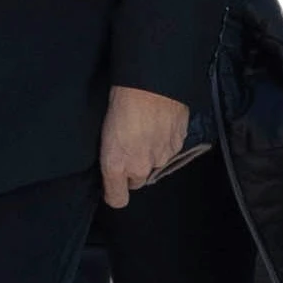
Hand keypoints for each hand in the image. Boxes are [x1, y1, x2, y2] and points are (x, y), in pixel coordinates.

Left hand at [99, 84, 192, 208]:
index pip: (117, 199)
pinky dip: (165, 141)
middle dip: (133, 169)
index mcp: (115, 165)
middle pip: (137, 181)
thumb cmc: (120, 100)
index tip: (112, 184)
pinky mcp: (177, 146)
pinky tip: (159, 124)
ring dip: (150, 154)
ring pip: (154, 165)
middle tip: (130, 145)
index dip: (114, 192)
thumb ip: (112, 155)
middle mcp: (139, 167)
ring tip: (145, 129)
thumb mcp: (104, 131)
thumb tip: (115, 163)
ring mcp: (161, 158)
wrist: (151, 82)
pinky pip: (169, 151)